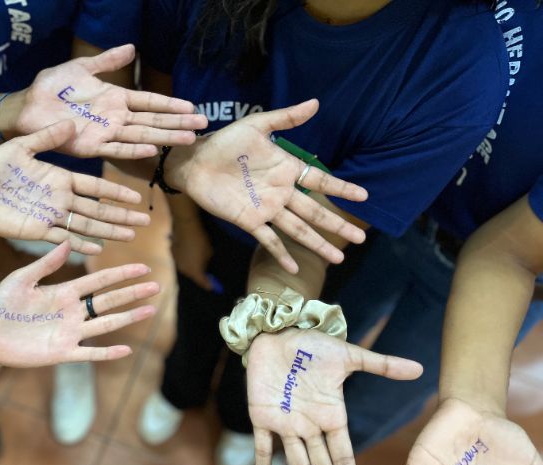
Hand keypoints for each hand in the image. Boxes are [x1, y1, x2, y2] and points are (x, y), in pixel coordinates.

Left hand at [0, 120, 150, 253]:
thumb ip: (47, 137)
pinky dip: (79, 245)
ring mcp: (49, 216)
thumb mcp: (22, 147)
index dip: (114, 192)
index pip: (94, 186)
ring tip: (128, 237)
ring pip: (85, 226)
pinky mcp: (36, 230)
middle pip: (97, 210)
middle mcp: (59, 199)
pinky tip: (97, 250)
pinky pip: (62, 239)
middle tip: (144, 223)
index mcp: (59, 178)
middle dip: (120, 216)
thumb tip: (72, 122)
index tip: (135, 197)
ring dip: (107, 232)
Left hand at [0, 241, 158, 366]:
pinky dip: (107, 352)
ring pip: (106, 324)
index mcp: (64, 292)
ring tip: (150, 310)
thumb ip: (46, 264)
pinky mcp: (62, 352)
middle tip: (156, 286)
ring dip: (128, 317)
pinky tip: (126, 350)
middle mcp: (72, 312)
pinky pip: (90, 353)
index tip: (141, 267)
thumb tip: (68, 242)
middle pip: (109, 301)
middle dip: (132, 293)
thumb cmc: (0, 304)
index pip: (99, 281)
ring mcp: (69, 333)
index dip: (120, 274)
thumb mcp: (23, 279)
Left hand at [14, 44, 207, 159]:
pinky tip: (153, 149)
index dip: (171, 105)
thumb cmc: (52, 88)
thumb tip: (132, 48)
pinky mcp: (92, 147)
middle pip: (153, 121)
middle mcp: (115, 118)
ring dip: (165, 138)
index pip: (150, 102)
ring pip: (142, 136)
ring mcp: (106, 133)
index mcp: (115, 98)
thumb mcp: (82, 68)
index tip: (193, 107)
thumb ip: (107, 61)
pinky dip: (134, 150)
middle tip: (203, 125)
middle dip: (178, 123)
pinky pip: (117, 149)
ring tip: (188, 139)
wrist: (27, 106)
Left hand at [169, 99, 368, 272]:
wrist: (195, 161)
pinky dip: (281, 254)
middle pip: (315, 212)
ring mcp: (267, 209)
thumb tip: (317, 102)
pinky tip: (294, 268)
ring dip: (317, 244)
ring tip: (337, 258)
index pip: (320, 181)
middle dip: (337, 225)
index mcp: (286, 169)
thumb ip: (286, 118)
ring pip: (298, 230)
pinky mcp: (249, 221)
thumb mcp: (257, 125)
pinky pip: (268, 240)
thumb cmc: (225, 142)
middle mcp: (281, 192)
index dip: (341, 188)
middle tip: (360, 239)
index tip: (363, 196)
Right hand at [171, 215, 212, 290]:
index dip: (210, 285)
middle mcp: (184, 271)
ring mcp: (177, 263)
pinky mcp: (173, 255)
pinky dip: (186, 260)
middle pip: (194, 277)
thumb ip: (206, 263)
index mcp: (195, 272)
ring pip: (186, 269)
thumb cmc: (201, 241)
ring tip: (198, 264)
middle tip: (207, 276)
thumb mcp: (209, 253)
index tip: (215, 288)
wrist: (185, 227)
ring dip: (192, 268)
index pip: (203, 283)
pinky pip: (182, 261)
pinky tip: (190, 255)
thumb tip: (204, 266)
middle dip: (200, 277)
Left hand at [246, 328, 422, 464]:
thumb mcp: (349, 355)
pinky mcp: (261, 415)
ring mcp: (286, 423)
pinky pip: (261, 445)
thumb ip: (381, 366)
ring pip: (296, 464)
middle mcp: (310, 425)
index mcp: (332, 415)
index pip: (343, 457)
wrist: (279, 331)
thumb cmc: (313, 344)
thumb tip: (420, 369)